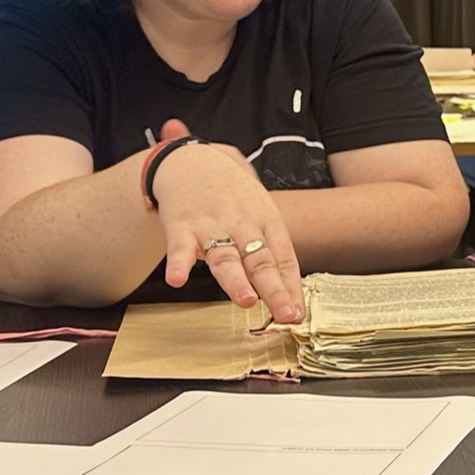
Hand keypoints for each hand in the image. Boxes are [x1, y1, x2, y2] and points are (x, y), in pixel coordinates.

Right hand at [150, 121, 304, 322]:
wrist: (193, 160)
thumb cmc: (232, 195)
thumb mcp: (260, 214)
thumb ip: (270, 252)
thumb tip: (289, 293)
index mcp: (267, 222)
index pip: (284, 259)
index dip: (291, 287)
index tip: (297, 314)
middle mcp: (243, 225)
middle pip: (260, 260)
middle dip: (274, 289)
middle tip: (285, 312)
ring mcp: (212, 225)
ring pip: (226, 257)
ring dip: (235, 280)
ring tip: (246, 300)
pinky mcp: (181, 225)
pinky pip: (180, 248)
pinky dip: (178, 264)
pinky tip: (177, 279)